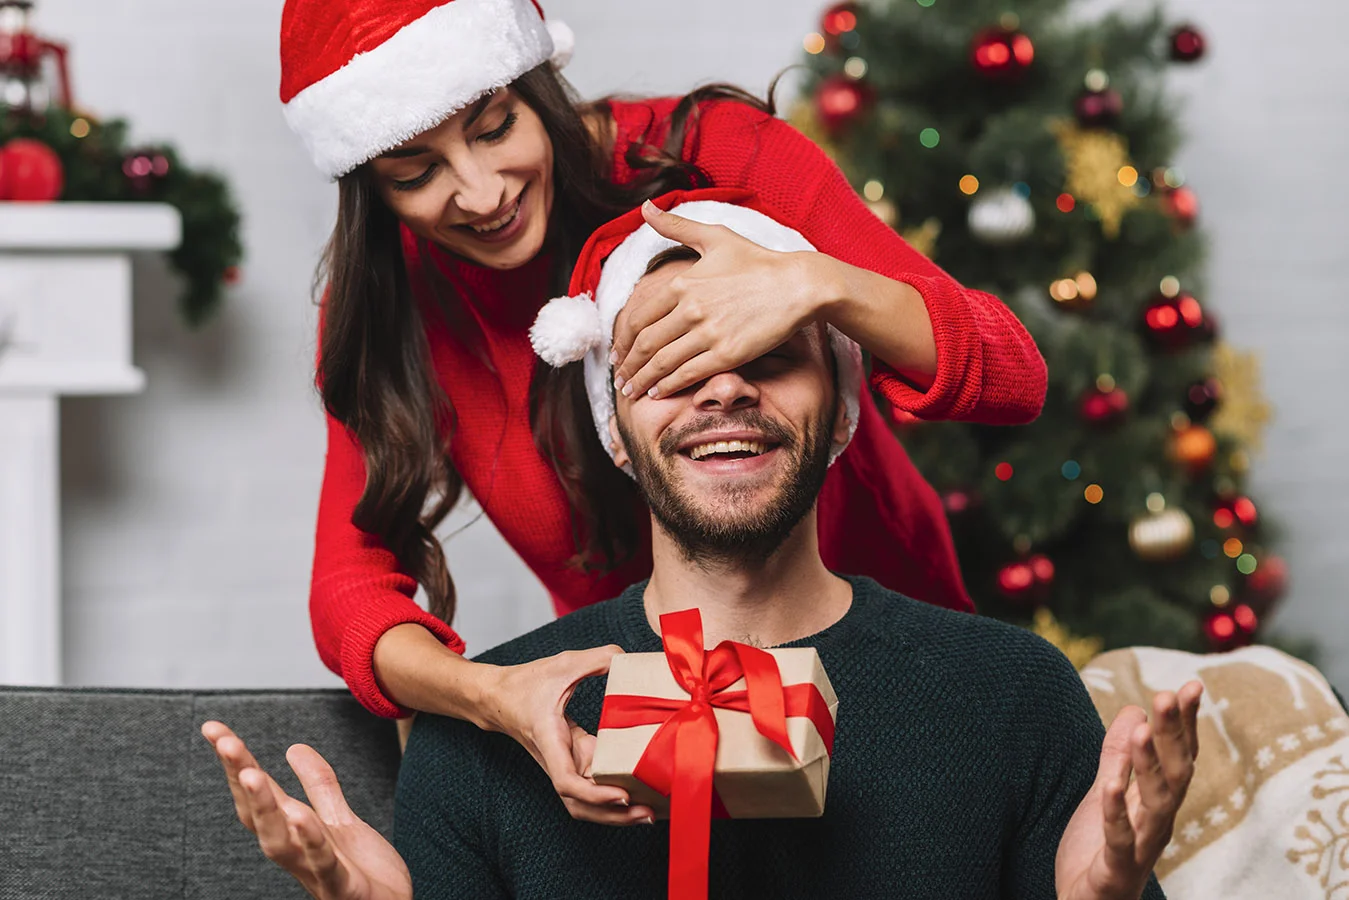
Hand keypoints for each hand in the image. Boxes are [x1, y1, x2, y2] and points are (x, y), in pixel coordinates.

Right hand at [201, 721, 411, 899]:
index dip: (235, 762)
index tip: (213, 728)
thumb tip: (293, 747)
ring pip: (280, 842)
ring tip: (250, 773)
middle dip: (240, 779)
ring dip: (264, 808)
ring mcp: (316, 872)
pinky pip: (324, 865)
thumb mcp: (341, 821)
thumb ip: (319, 787)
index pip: (257, 794)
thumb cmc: (362, 873)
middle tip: (224, 741)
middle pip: (258, 816)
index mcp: (294, 833)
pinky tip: (301, 818)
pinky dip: (311, 842)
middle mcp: (296, 852)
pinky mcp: (343, 888)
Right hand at [479, 645, 656, 825]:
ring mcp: (563, 765)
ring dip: (613, 814)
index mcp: (551, 741)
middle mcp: (557, 761)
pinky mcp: (570, 762)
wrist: (497, 697)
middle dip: (614, 815)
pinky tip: (636, 793)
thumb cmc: (525, 684)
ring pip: (585, 804)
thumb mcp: (562, 663)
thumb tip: (628, 658)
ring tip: (647, 812)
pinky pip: (589, 789)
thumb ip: (597, 659)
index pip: (568, 781)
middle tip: (649, 813)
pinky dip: (609, 798)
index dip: (595, 793)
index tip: (622, 794)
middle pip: (582, 805)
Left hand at [610, 201, 824, 399]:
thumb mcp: (715, 236)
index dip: (622, 340)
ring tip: (631, 390)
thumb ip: (676, 226)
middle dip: (628, 365)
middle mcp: (690, 309)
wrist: (798, 285)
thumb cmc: (758, 260)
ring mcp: (708, 333)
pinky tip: (657, 393)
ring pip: (662, 362)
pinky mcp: (727, 354)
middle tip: (620, 378)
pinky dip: (667, 386)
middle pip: (645, 344)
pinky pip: (687, 374)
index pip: (638, 318)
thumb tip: (645, 207)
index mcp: (682, 283)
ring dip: (642, 380)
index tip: (617, 353)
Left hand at [1056, 682, 1203, 899]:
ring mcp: (1140, 848)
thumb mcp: (1105, 794)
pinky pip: (1119, 841)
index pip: (1180, 757)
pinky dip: (1115, 813)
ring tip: (1140, 732)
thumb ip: (1117, 757)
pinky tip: (1107, 786)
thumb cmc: (1098, 851)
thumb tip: (1135, 710)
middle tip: (1167, 695)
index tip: (1193, 685)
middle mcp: (1157, 824)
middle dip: (1172, 735)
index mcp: (1157, 804)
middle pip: (1176, 774)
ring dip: (1149, 768)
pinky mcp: (1115, 870)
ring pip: (1155, 805)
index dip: (1186, 723)